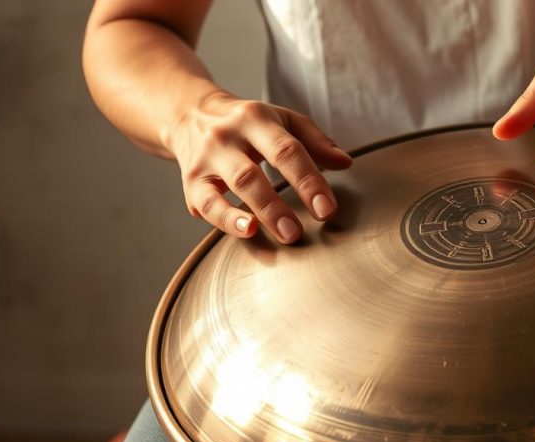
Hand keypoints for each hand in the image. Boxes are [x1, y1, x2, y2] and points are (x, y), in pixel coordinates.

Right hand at [166, 92, 352, 243]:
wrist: (189, 114)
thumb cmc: (247, 122)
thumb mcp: (282, 119)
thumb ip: (315, 141)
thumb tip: (345, 162)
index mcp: (255, 118)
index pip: (287, 150)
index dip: (308, 181)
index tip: (326, 209)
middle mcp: (226, 136)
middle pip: (253, 173)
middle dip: (278, 206)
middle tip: (300, 231)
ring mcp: (206, 158)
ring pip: (231, 188)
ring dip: (259, 213)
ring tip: (283, 235)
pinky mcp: (192, 180)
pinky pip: (207, 204)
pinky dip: (226, 220)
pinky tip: (247, 230)